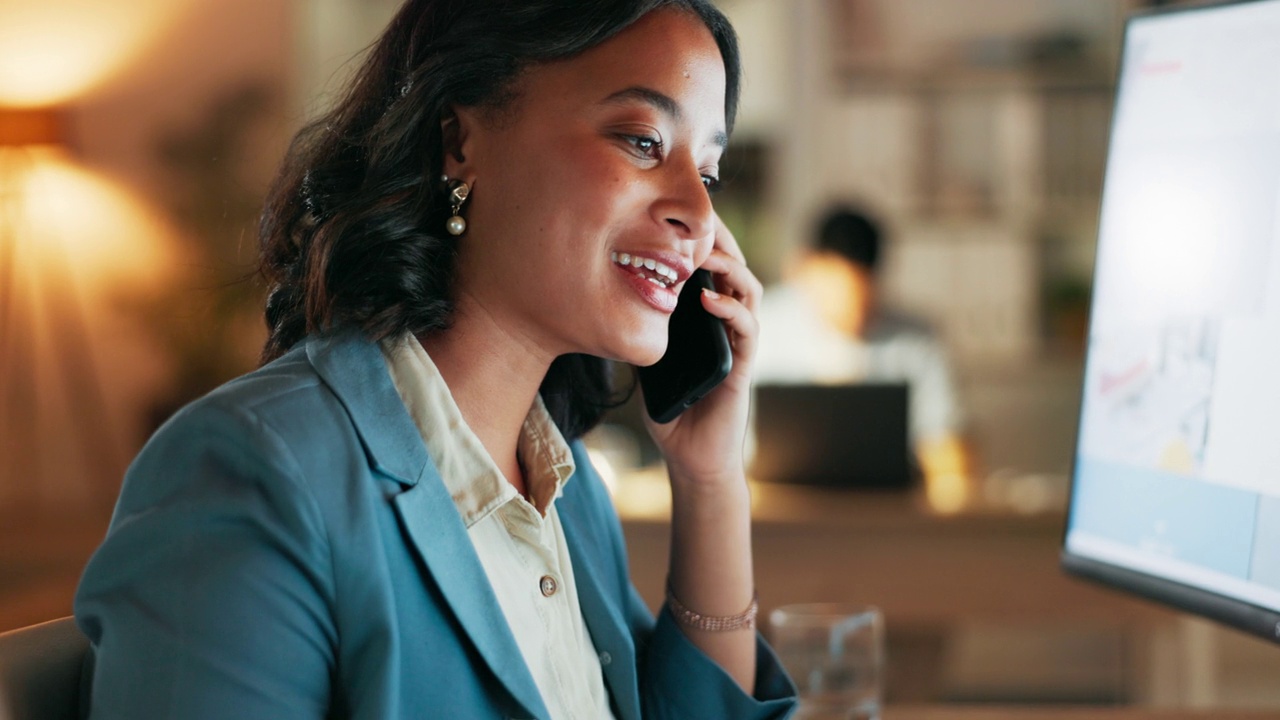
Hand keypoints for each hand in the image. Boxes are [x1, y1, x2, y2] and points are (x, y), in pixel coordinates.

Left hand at [643, 214, 760, 488]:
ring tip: (705, 256)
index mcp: (707, 319)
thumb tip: (606, 299)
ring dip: (730, 268)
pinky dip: (731, 310)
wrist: (691, 457)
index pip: (712, 268)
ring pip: (749, 292)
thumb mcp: (647, 360)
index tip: (681, 215)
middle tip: (701, 220)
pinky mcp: (743, 366)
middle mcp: (727, 325)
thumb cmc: (671, 410)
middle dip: (722, 241)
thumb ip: (641, 329)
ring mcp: (738, 344)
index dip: (703, 240)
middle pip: (736, 269)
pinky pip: (747, 330)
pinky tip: (709, 300)